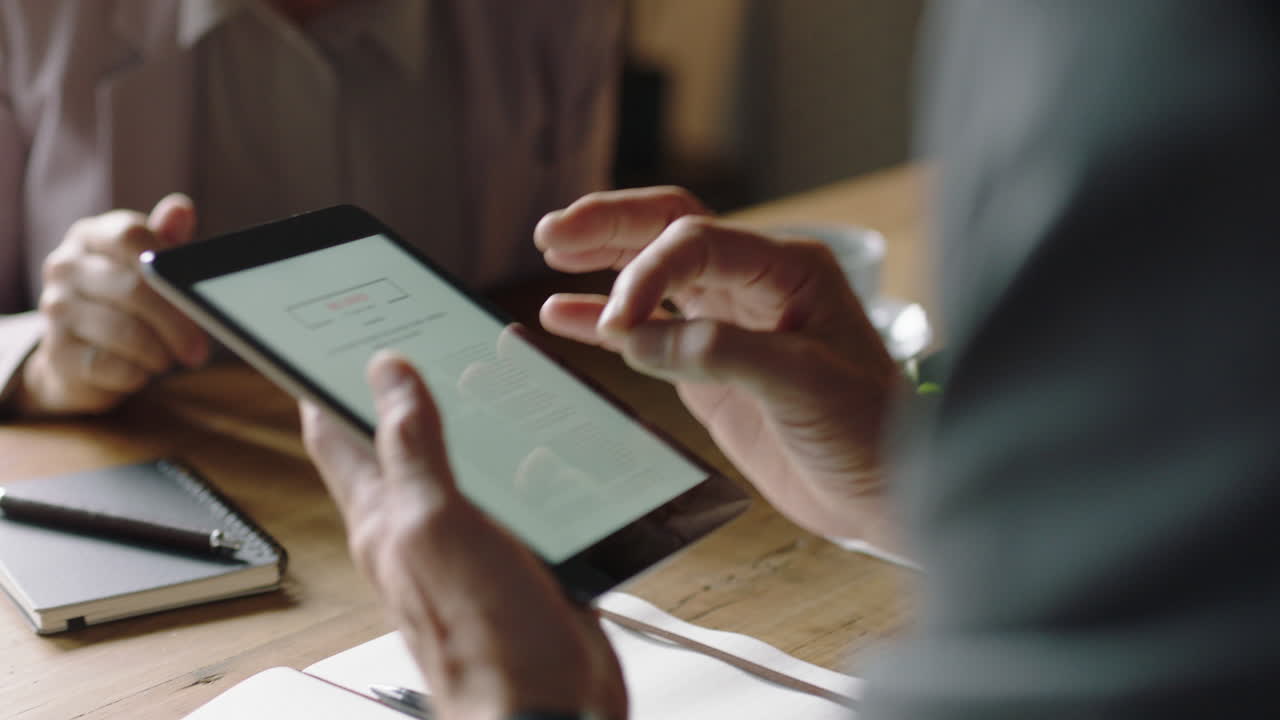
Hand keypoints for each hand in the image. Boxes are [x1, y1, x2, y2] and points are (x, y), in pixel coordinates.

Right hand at [16, 194, 208, 415]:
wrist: (77, 354)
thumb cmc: (125, 301)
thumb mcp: (148, 266)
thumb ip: (166, 240)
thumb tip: (181, 208)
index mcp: (92, 236)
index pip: (131, 236)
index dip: (169, 266)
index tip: (196, 294)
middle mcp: (66, 266)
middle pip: (133, 287)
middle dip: (177, 322)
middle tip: (200, 348)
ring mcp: (55, 308)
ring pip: (122, 330)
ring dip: (159, 351)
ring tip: (171, 358)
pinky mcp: (56, 352)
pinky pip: (107, 364)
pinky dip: (136, 373)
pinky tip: (144, 371)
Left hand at [302, 351, 626, 719]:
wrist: (543, 706)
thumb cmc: (481, 638)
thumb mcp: (435, 525)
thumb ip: (412, 448)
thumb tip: (388, 373)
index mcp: (384, 517)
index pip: (337, 436)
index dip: (325, 385)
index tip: (325, 339)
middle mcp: (421, 530)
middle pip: (400, 447)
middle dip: (403, 394)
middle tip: (412, 343)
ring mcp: (470, 548)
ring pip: (462, 470)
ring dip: (473, 426)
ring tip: (485, 381)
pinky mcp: (519, 563)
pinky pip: (516, 501)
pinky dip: (528, 467)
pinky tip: (547, 452)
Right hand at [535, 187, 902, 541]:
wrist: (885, 492)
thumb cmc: (868, 431)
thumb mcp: (804, 386)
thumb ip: (720, 355)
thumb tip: (636, 339)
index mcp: (788, 270)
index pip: (697, 243)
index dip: (645, 272)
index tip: (616, 323)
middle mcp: (755, 285)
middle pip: (671, 230)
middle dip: (612, 226)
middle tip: (553, 235)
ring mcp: (727, 323)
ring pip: (655, 271)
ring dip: (603, 258)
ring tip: (550, 251)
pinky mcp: (708, 366)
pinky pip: (649, 329)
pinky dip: (603, 320)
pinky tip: (561, 314)